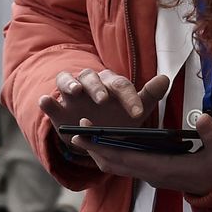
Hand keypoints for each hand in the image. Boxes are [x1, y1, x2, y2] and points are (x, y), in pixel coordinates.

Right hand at [41, 70, 168, 144]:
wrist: (94, 133)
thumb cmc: (116, 118)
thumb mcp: (134, 111)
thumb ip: (148, 96)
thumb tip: (165, 78)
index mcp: (112, 84)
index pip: (121, 86)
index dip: (129, 98)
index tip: (136, 113)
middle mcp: (91, 84)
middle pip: (93, 78)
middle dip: (97, 88)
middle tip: (103, 100)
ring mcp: (72, 94)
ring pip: (69, 81)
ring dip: (71, 84)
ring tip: (74, 91)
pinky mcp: (58, 108)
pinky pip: (51, 101)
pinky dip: (48, 101)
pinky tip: (46, 100)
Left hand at [73, 112, 211, 197]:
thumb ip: (211, 134)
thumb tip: (203, 118)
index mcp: (163, 169)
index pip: (127, 158)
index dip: (104, 146)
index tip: (86, 133)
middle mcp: (152, 174)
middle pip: (115, 163)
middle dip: (94, 148)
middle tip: (74, 132)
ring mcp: (151, 175)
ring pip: (118, 166)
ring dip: (100, 153)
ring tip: (82, 137)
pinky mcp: (153, 173)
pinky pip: (126, 166)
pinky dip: (112, 156)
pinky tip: (103, 143)